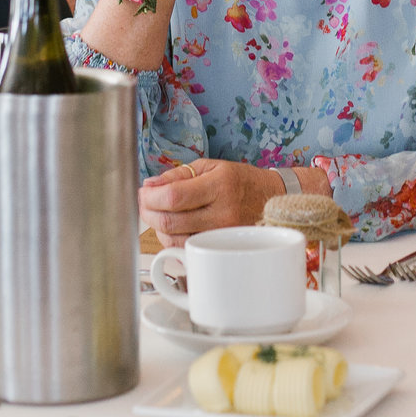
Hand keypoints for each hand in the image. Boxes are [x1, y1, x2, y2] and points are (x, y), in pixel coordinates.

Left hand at [139, 158, 280, 243]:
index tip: (144, 192)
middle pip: (169, 221)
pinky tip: (173, 227)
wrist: (272, 201)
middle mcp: (222, 213)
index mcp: (219, 185)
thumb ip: (177, 175)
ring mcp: (222, 235)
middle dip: (148, 212)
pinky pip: (185, 249)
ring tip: (160, 213)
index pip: (173, 196)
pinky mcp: (220, 249)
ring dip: (157, 227)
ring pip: (173, 240)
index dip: (150, 197)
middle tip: (146, 203)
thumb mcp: (211, 167)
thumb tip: (149, 186)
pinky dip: (171, 239)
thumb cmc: (240, 182)